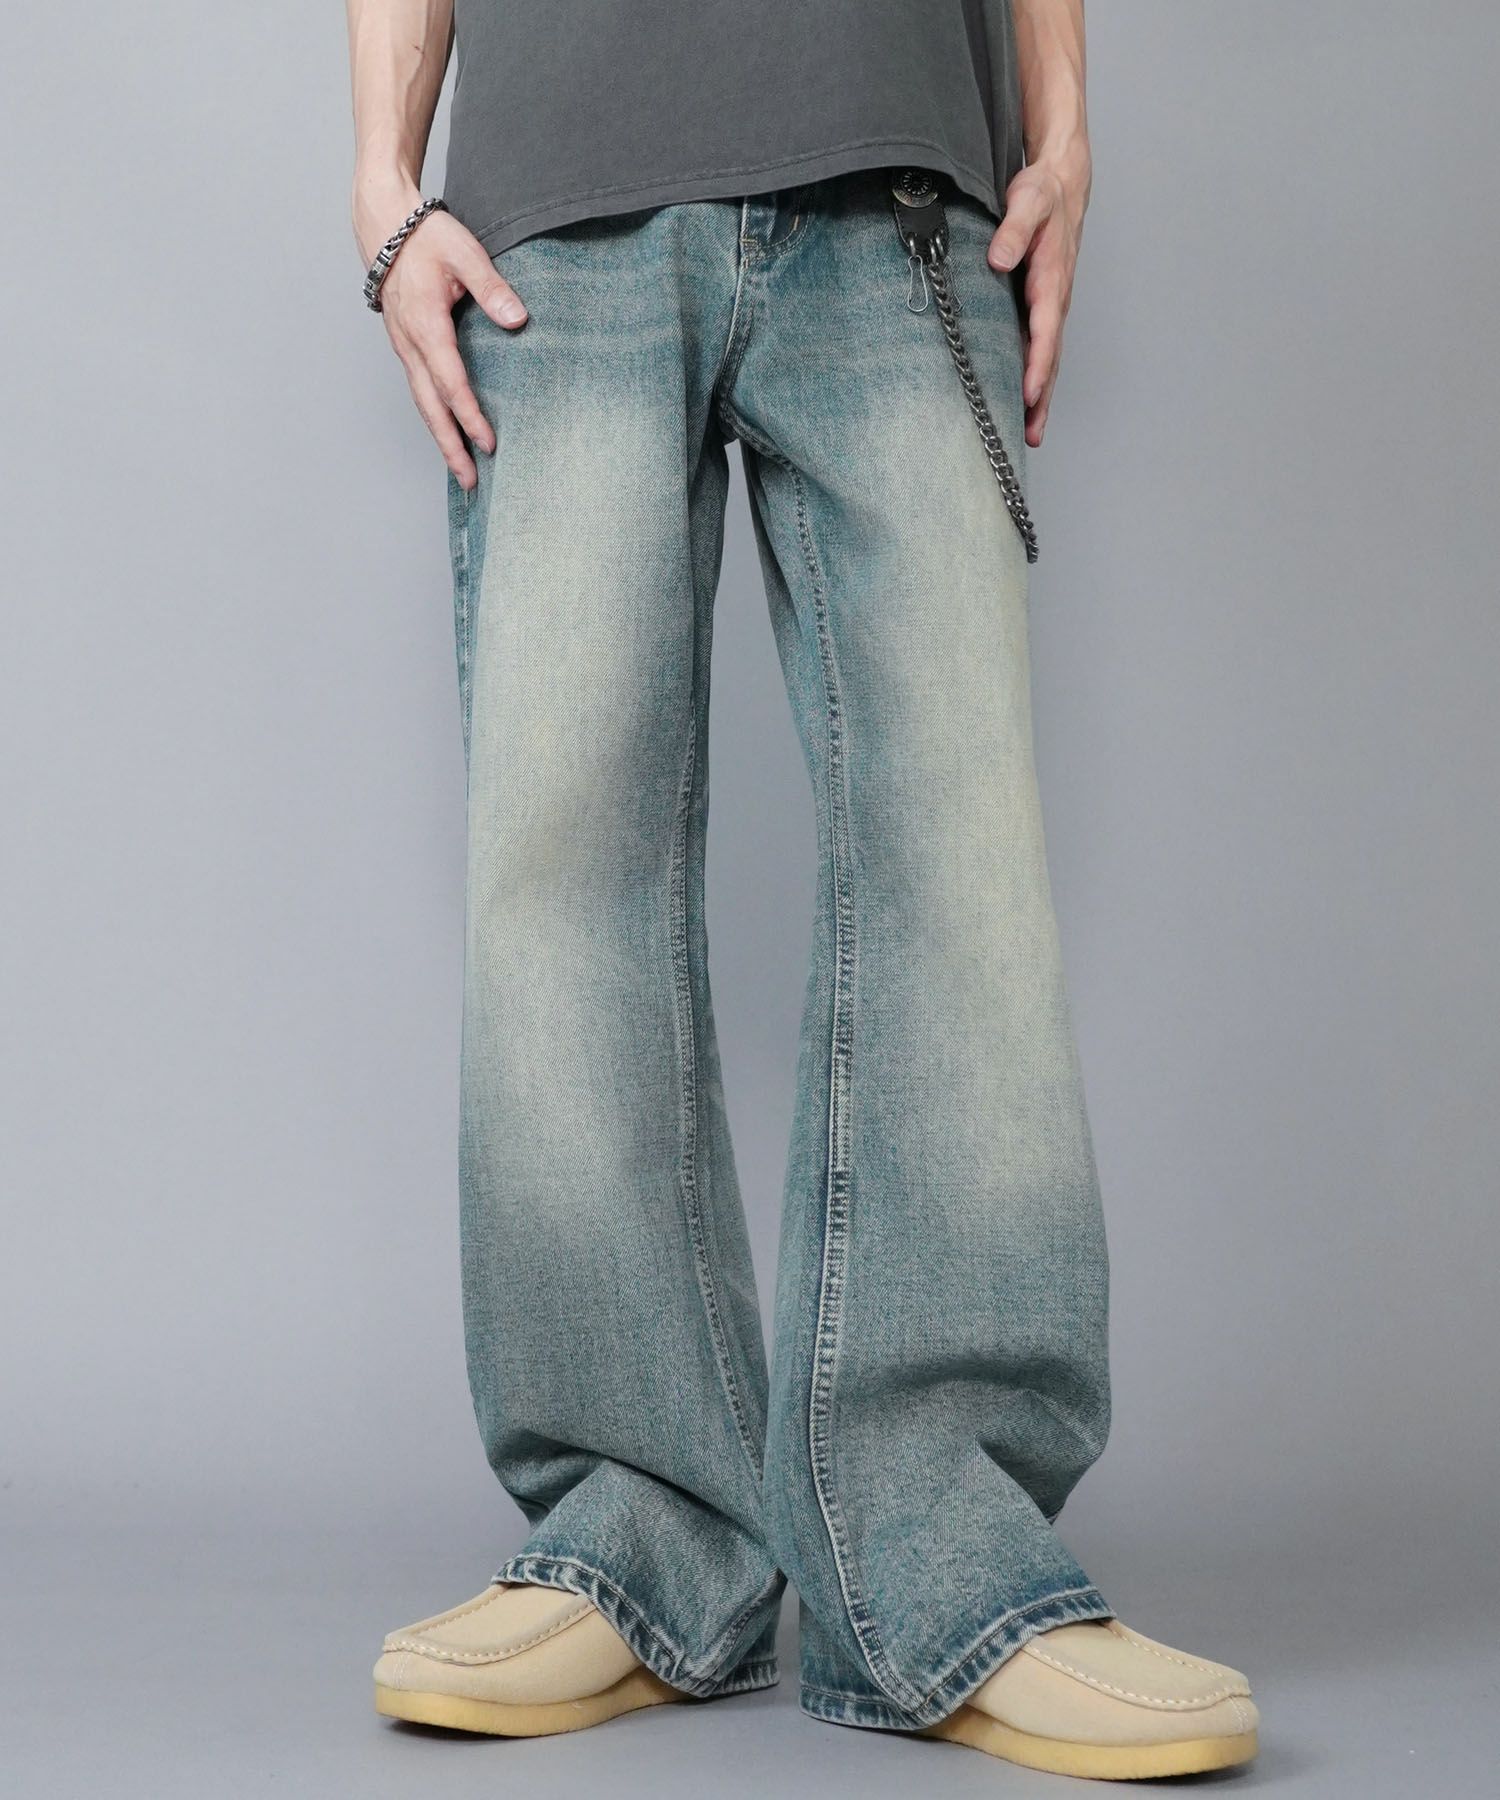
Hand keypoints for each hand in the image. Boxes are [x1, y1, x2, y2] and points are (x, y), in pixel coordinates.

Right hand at [358, 190, 527, 488]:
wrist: (384, 223)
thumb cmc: (425, 236)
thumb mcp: (464, 252)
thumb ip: (492, 287)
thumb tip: (518, 320)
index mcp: (426, 325)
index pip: (451, 382)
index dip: (470, 416)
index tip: (489, 443)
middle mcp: (410, 344)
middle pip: (430, 408)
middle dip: (450, 447)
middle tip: (469, 482)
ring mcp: (404, 348)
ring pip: (422, 404)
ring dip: (441, 439)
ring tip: (461, 472)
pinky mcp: (406, 347)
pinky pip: (420, 391)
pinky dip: (434, 418)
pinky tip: (449, 434)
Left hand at [986, 152, 1089, 447]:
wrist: (1062, 181)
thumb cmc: (1043, 192)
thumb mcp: (1028, 199)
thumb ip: (1013, 229)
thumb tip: (998, 259)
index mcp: (1051, 278)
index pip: (1045, 330)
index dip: (1037, 364)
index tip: (1029, 393)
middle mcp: (1055, 299)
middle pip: (1051, 357)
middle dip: (1043, 397)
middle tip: (1031, 435)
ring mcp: (1051, 306)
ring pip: (1048, 358)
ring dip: (1041, 397)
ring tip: (1030, 434)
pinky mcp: (1042, 306)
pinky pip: (1040, 348)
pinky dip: (1036, 377)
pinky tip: (1024, 401)